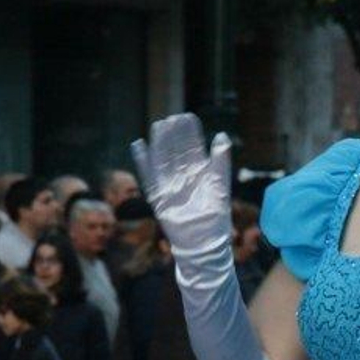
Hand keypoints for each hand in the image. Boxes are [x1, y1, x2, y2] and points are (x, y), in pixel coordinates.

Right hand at [130, 114, 232, 253]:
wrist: (204, 243)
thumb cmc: (216, 217)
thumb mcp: (220, 185)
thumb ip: (221, 162)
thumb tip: (221, 135)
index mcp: (199, 173)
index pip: (193, 148)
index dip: (190, 133)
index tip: (188, 116)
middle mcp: (183, 177)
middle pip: (176, 151)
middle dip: (174, 134)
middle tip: (172, 117)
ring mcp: (169, 185)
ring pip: (162, 159)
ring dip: (160, 143)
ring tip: (159, 125)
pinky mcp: (158, 196)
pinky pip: (148, 176)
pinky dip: (142, 162)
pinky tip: (138, 145)